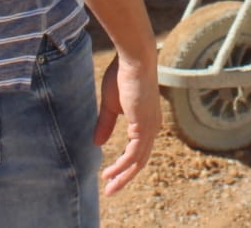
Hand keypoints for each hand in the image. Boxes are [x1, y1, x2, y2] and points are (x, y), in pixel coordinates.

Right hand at [94, 53, 160, 195]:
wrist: (133, 59)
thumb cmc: (122, 75)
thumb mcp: (111, 105)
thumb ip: (106, 124)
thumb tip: (98, 144)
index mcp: (147, 121)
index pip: (139, 150)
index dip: (125, 165)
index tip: (110, 176)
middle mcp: (152, 126)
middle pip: (140, 161)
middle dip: (125, 177)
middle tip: (110, 190)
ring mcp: (150, 127)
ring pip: (138, 161)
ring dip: (122, 176)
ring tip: (108, 187)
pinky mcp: (144, 125)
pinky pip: (134, 154)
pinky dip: (122, 165)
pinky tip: (110, 172)